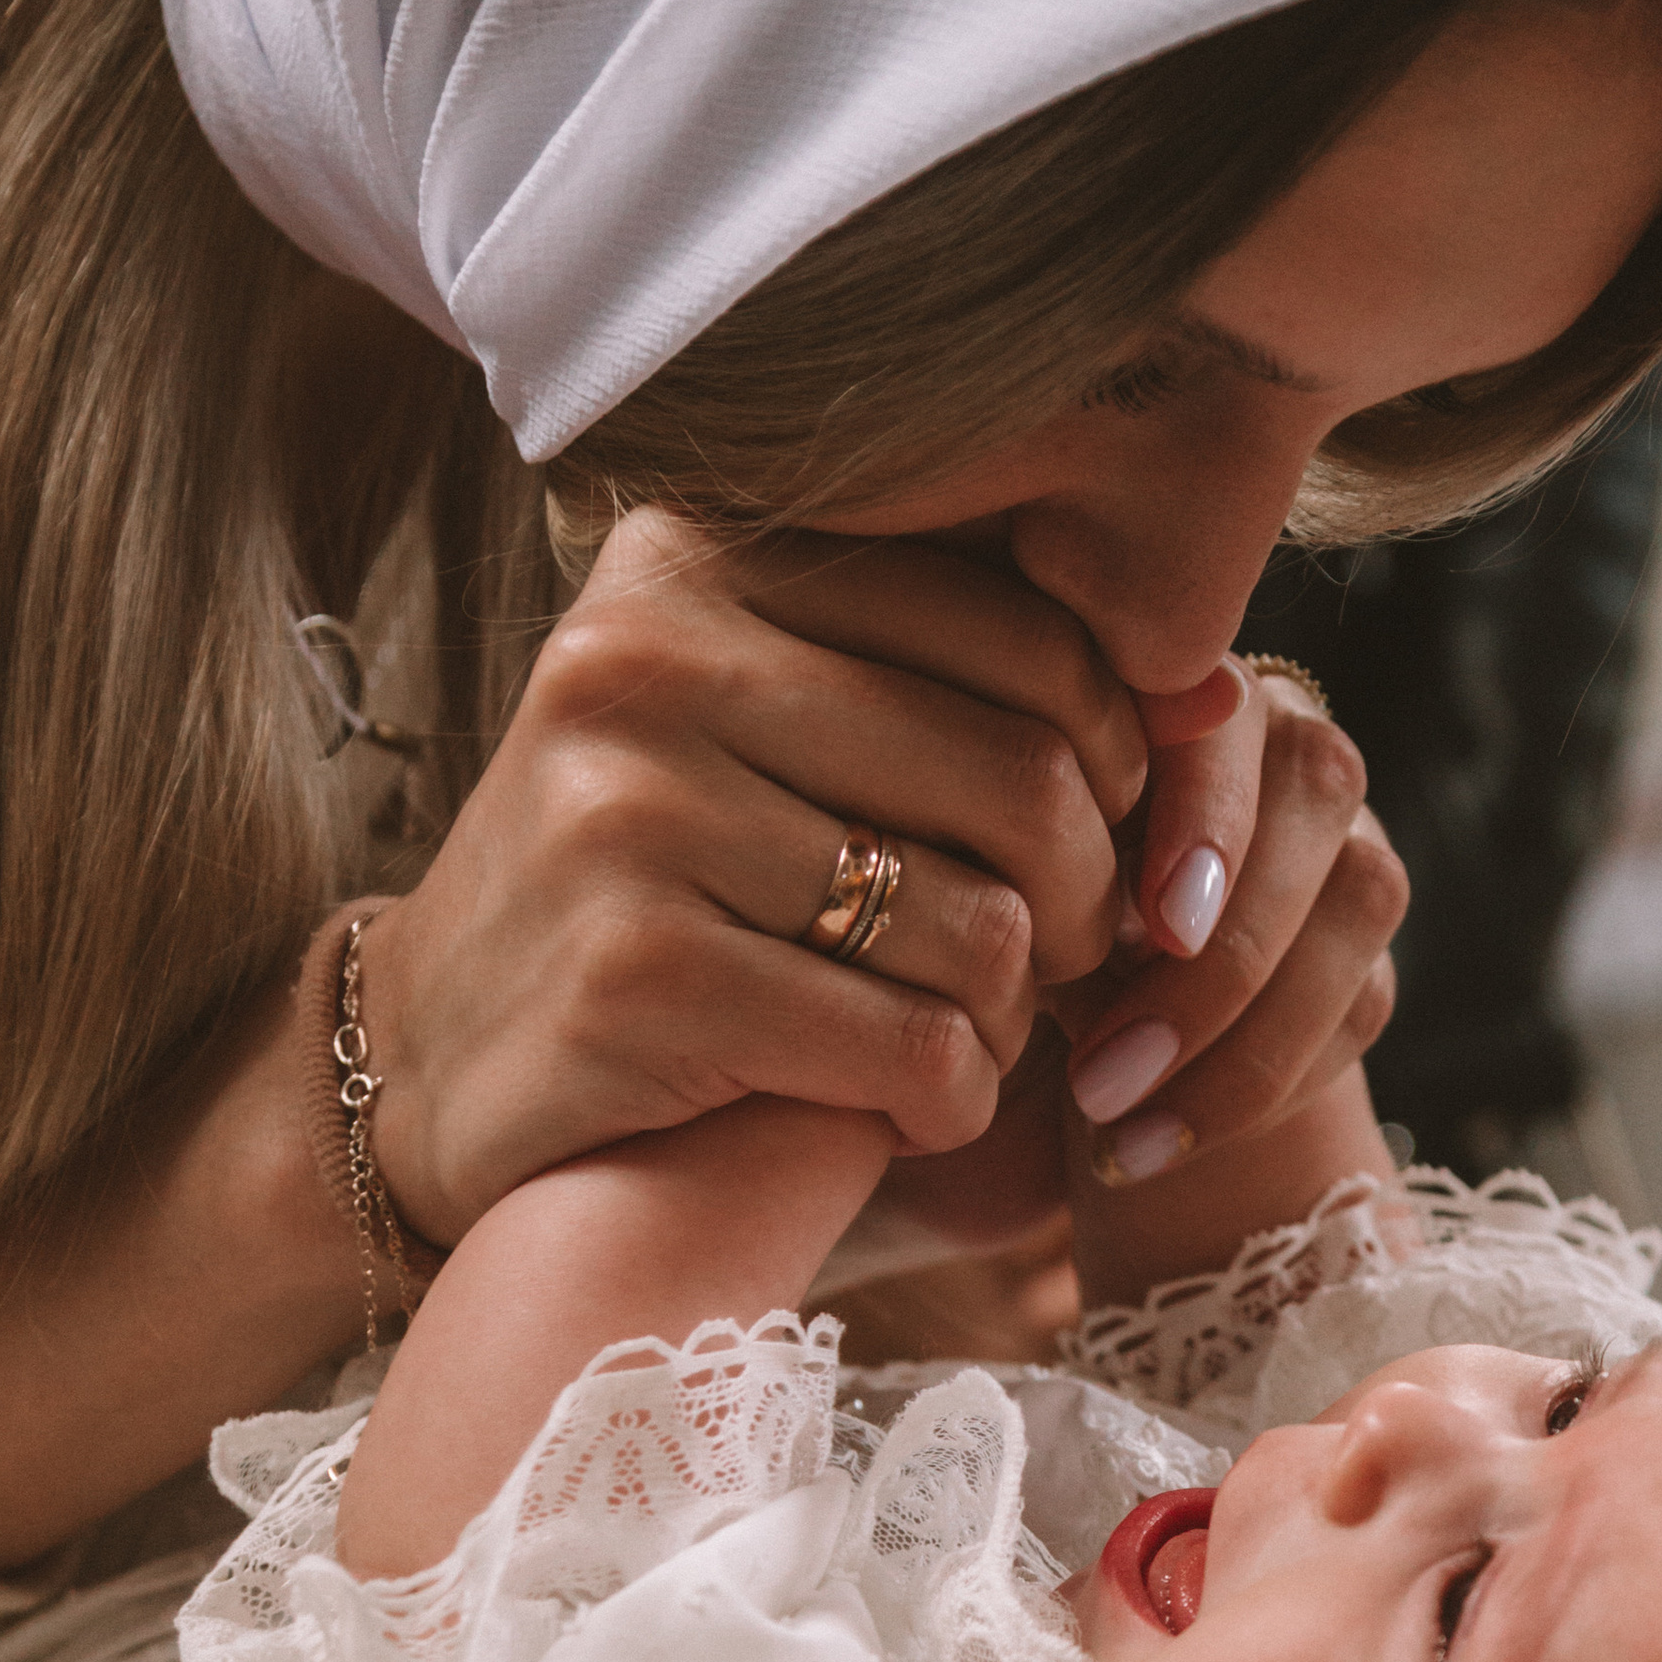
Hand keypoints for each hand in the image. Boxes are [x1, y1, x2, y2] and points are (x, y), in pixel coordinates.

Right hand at [358, 511, 1147, 1239]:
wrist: (436, 1055)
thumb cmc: (672, 885)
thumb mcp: (780, 729)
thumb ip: (958, 680)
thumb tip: (1226, 694)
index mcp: (704, 556)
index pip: (1032, 633)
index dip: (1118, 763)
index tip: (1107, 842)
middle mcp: (651, 655)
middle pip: (1026, 777)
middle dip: (1092, 901)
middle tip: (1072, 962)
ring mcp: (630, 811)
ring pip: (985, 924)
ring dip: (1018, 1017)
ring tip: (972, 1033)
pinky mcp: (636, 973)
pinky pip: (911, 1046)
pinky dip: (952, 1101)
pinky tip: (910, 1105)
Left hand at [1053, 669, 1407, 1186]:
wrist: (1074, 1042)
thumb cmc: (1013, 938)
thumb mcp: (1005, 903)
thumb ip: (1042, 876)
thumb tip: (1076, 908)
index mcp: (1181, 697)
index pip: (1224, 718)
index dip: (1205, 817)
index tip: (1154, 927)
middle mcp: (1287, 739)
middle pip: (1314, 796)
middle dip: (1220, 956)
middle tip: (1106, 1076)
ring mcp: (1351, 834)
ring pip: (1360, 898)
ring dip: (1247, 1037)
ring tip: (1125, 1131)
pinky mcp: (1374, 942)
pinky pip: (1363, 1000)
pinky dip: (1267, 1080)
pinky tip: (1173, 1139)